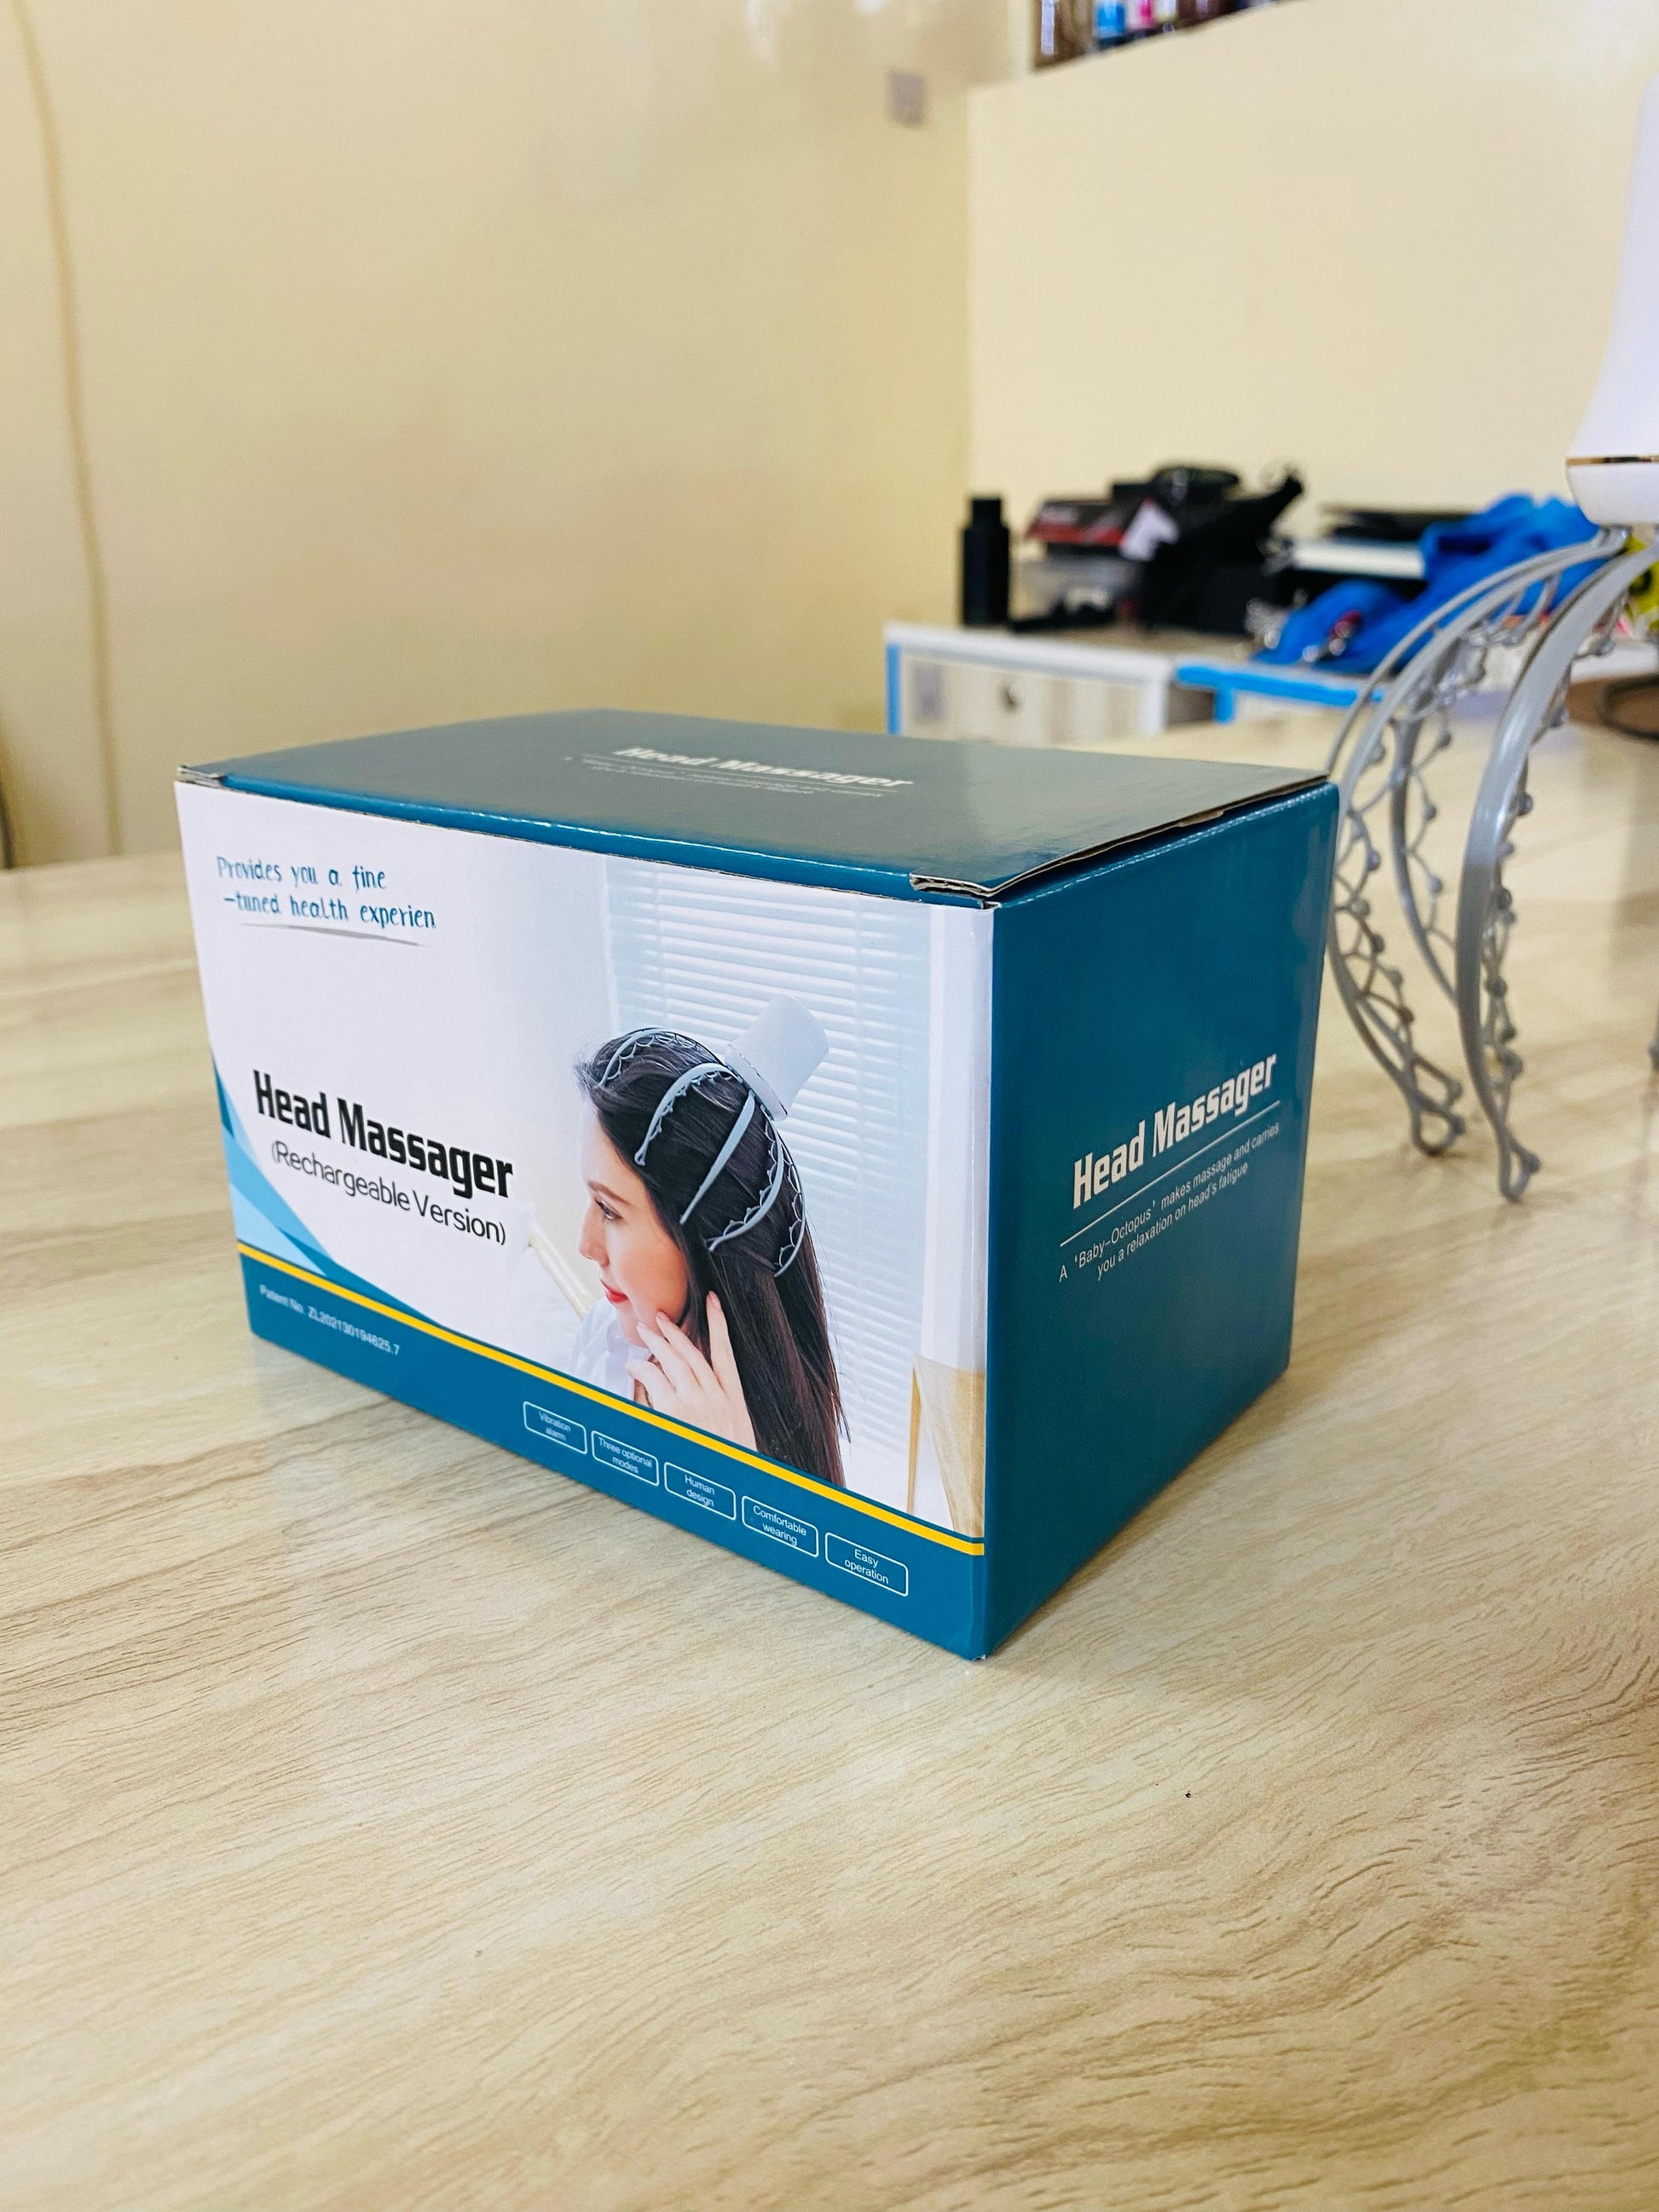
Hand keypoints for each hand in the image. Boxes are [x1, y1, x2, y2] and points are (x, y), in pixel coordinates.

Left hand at [626, 1294, 756, 1453]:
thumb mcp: (740, 1442)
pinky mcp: (675, 1410)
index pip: (726, 1354)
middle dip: (677, 1332)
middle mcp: (717, 1396)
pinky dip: (643, 1368)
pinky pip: (655, 1379)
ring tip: (646, 1330)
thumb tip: (709, 1416)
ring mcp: (696, 1401)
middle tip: (662, 1316)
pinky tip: (634, 1364)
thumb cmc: (734, 1468)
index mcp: (735, 1402)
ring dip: (658, 1343)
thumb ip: (724, 1422)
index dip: (719, 1325)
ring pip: (674, 1361)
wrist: (733, 1484)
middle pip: (694, 1354)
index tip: (713, 1302)